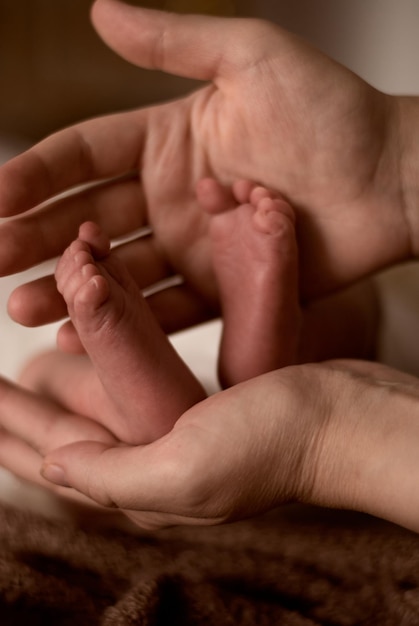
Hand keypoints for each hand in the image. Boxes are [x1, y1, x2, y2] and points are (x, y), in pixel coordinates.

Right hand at [0, 0, 413, 349]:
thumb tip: (97, 10)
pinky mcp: (224, 288)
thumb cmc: (332, 113)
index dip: (38, 174)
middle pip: (90, 218)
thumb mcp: (251, 58)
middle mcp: (173, 197)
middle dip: (37, 239)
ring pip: (120, 273)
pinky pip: (166, 310)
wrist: (389, 179)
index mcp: (169, 141)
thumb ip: (174, 43)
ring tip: (22, 309)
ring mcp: (197, 247)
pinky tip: (80, 335)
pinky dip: (126, 323)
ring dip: (71, 289)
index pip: (86, 155)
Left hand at [3, 360, 418, 531]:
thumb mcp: (185, 468)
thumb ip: (114, 476)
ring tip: (29, 352)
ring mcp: (176, 434)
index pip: (52, 457)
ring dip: (61, 377)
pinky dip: (107, 361)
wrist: (341, 419)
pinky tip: (95, 346)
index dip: (7, 428)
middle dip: (22, 406)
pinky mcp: (199, 408)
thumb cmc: (273, 445)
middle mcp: (153, 463)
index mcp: (141, 484)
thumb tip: (53, 470)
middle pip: (66, 432)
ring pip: (98, 402)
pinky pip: (134, 382)